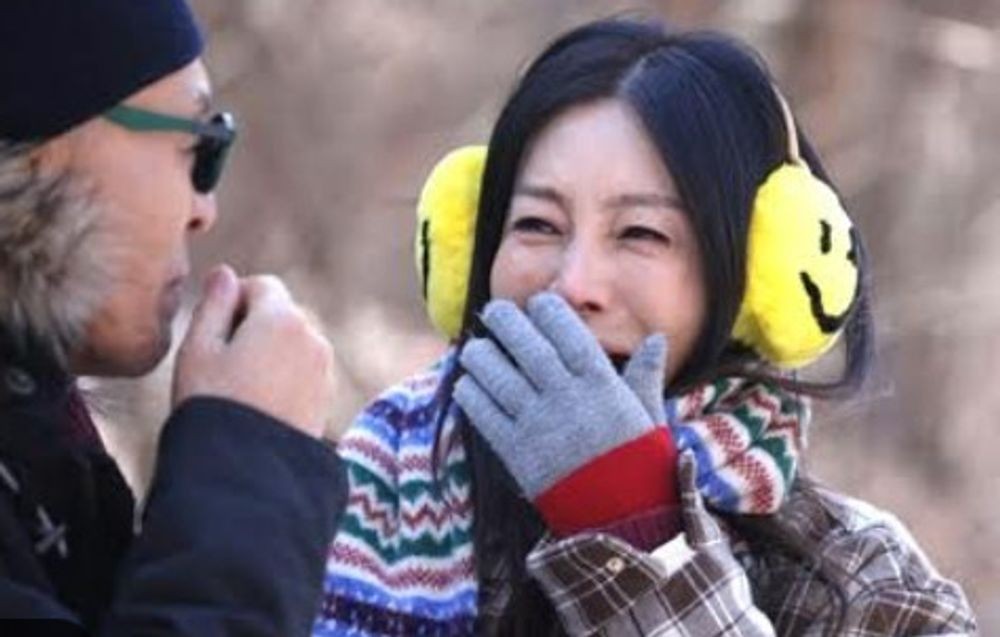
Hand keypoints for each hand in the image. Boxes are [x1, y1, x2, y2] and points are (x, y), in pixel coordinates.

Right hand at [172, 265, 335, 439]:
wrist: (246, 470)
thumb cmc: (212, 406)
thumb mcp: (197, 350)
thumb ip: (212, 304)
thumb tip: (225, 273)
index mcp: (281, 318)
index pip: (261, 286)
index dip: (232, 302)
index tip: (213, 334)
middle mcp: (312, 337)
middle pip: (279, 314)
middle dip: (252, 327)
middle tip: (222, 366)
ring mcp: (324, 368)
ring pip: (292, 343)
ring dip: (269, 353)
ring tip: (240, 390)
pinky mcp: (327, 396)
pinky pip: (302, 371)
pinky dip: (284, 377)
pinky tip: (260, 405)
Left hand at [454, 292, 676, 533]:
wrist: (622, 519)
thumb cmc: (639, 463)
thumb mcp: (648, 415)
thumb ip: (645, 375)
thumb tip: (656, 339)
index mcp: (600, 384)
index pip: (567, 333)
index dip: (548, 311)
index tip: (538, 302)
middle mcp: (566, 398)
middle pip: (526, 347)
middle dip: (506, 322)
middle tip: (494, 311)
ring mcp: (538, 424)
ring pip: (498, 376)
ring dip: (481, 356)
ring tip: (475, 348)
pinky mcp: (516, 452)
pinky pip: (485, 414)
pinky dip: (472, 395)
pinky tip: (467, 384)